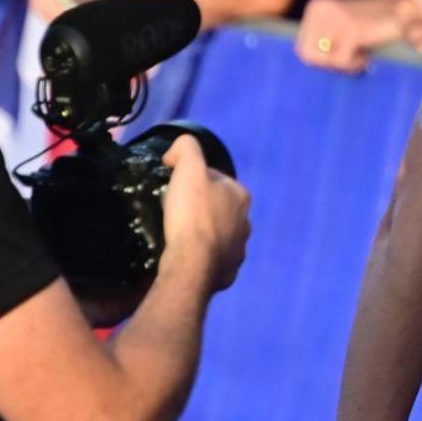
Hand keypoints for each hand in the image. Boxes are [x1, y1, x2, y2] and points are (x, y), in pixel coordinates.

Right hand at [159, 135, 250, 293]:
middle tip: (175, 211)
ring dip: (203, 232)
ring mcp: (239, 249)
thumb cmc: (192, 214)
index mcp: (241, 196)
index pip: (215, 179)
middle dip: (201, 206)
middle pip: (218, 207)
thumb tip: (176, 152)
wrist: (192, 263)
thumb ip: (186, 149)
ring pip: (219, 234)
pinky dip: (203, 255)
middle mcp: (246, 222)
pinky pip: (215, 258)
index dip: (193, 179)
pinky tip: (187, 255)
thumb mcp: (189, 169)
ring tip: (180, 234)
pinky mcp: (229, 271)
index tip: (174, 186)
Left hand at [296, 0, 403, 74]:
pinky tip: (367, 56)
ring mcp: (337, 17)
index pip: (301, 48)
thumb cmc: (371, 25)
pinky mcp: (352, 29)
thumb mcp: (340, 28)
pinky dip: (355, 64)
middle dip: (330, 64)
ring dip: (344, 65)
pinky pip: (342, 60)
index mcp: (316, 7)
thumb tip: (307, 65)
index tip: (343, 54)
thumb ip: (322, 40)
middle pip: (308, 55)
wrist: (403, 11)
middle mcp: (322, 9)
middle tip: (350, 58)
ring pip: (323, 60)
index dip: (323, 59)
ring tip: (360, 56)